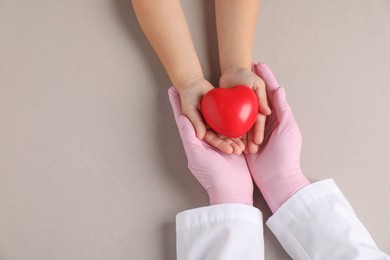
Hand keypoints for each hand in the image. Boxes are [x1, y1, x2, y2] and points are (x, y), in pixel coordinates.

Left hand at [169, 87, 252, 204]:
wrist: (233, 190)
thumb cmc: (213, 175)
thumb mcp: (198, 156)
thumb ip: (189, 136)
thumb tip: (181, 118)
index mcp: (194, 142)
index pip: (184, 120)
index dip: (177, 105)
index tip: (171, 91)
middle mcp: (205, 141)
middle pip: (200, 117)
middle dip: (195, 101)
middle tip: (192, 85)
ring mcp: (219, 142)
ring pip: (216, 120)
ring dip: (214, 106)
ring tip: (210, 88)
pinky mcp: (232, 144)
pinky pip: (230, 127)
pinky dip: (230, 116)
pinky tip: (229, 103)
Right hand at [176, 77, 243, 153]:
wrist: (193, 84)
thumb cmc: (188, 97)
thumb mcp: (189, 109)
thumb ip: (195, 122)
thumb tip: (201, 136)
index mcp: (200, 129)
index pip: (212, 139)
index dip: (220, 145)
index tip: (230, 150)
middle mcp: (208, 127)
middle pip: (221, 138)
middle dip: (230, 145)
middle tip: (240, 150)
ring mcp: (215, 120)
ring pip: (226, 131)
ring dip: (235, 139)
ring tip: (244, 146)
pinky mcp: (222, 113)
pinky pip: (230, 120)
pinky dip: (237, 126)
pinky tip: (245, 131)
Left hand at [219, 67, 270, 152]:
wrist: (232, 71)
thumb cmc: (247, 76)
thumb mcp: (257, 85)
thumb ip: (262, 97)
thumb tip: (268, 112)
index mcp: (258, 108)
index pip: (259, 123)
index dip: (258, 132)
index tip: (257, 142)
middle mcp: (250, 113)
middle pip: (250, 129)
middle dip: (251, 140)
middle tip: (250, 151)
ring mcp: (240, 115)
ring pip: (240, 130)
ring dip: (241, 140)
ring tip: (240, 151)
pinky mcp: (230, 114)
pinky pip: (229, 125)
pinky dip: (229, 133)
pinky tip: (228, 142)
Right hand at [245, 63, 309, 212]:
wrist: (277, 179)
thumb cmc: (286, 154)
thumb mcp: (287, 128)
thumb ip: (283, 108)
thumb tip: (278, 87)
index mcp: (278, 117)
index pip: (270, 93)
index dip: (266, 78)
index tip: (258, 64)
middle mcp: (266, 122)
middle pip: (256, 99)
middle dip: (250, 84)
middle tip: (242, 70)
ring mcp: (255, 131)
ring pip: (245, 111)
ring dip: (239, 98)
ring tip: (230, 84)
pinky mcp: (246, 141)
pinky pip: (237, 127)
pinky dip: (231, 117)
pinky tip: (223, 107)